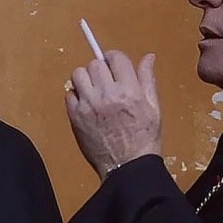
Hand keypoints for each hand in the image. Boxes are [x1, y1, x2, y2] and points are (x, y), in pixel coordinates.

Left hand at [65, 51, 161, 179]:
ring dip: (85, 79)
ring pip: (78, 74)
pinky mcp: (75, 116)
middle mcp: (107, 94)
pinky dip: (76, 96)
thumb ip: (148, 80)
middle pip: (95, 64)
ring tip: (94, 91)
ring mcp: (88, 105)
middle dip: (101, 69)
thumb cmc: (144, 137)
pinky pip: (69, 94)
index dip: (115, 59)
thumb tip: (148, 57)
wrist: (127, 166)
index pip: (116, 58)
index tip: (114, 66)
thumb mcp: (154, 107)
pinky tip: (86, 105)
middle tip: (106, 82)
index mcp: (129, 90)